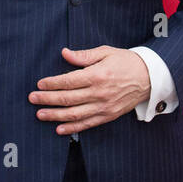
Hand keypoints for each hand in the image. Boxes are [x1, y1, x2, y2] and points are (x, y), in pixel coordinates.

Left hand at [29, 46, 151, 135]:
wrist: (149, 78)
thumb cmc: (126, 61)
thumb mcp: (106, 52)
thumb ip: (84, 55)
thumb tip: (65, 53)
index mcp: (97, 75)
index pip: (68, 81)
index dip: (51, 83)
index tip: (39, 84)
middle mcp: (99, 93)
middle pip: (67, 99)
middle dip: (47, 99)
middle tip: (32, 98)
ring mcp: (103, 107)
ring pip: (74, 114)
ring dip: (55, 115)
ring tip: (40, 114)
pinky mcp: (108, 116)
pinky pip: (87, 124)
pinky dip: (72, 128)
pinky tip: (59, 129)